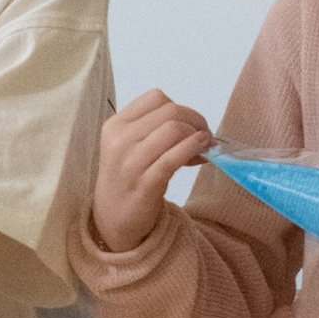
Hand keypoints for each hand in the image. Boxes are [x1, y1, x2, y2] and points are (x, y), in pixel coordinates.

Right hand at [93, 89, 212, 253]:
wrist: (112, 219)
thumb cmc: (127, 178)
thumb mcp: (131, 147)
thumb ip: (158, 132)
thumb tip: (201, 132)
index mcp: (116, 125)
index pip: (156, 98)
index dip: (181, 108)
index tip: (191, 126)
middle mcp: (120, 139)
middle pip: (170, 111)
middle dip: (196, 120)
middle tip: (205, 137)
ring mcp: (130, 162)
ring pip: (174, 129)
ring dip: (198, 136)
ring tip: (205, 149)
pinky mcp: (144, 183)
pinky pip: (172, 158)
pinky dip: (192, 149)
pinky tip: (203, 153)